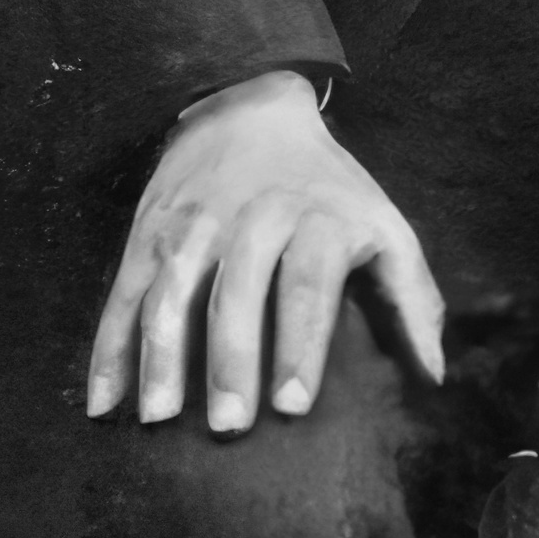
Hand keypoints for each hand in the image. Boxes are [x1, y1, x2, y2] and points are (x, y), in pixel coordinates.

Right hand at [87, 70, 445, 433]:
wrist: (247, 111)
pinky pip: (123, 297)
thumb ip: (413, 299)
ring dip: (161, 358)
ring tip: (158, 419)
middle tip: (229, 426)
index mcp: (315, 219)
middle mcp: (249, 218)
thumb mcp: (384, 226)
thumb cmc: (329, 190)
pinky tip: (104, 403)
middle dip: (230, 362)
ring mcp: (191, 227)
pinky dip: (108, 351)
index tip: (293, 405)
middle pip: (235, 295)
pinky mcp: (147, 236)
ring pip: (170, 295)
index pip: (306, 285)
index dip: (298, 345)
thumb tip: (434, 376)